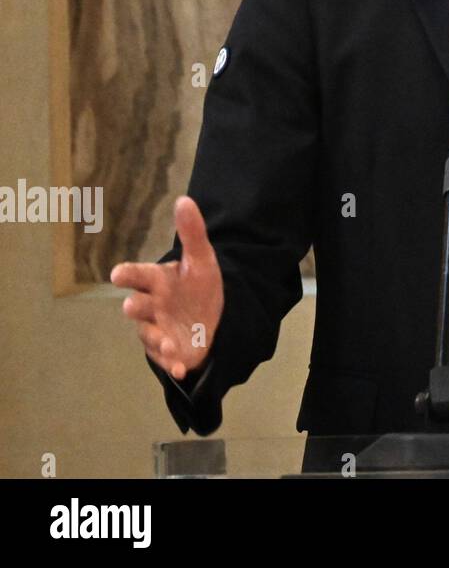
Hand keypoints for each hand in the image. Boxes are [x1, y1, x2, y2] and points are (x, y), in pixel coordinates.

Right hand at [111, 196, 224, 382]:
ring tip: (170, 342)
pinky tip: (182, 368)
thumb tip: (185, 200)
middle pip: (136, 306)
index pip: (137, 275)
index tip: (118, 273)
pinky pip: (166, 359)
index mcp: (157, 281)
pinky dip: (172, 364)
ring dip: (157, 339)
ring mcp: (157, 329)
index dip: (127, 274)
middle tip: (131, 305)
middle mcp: (152, 305)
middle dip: (134, 306)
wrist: (211, 317)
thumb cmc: (197, 285)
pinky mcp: (168, 351)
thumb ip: (192, 232)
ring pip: (150, 334)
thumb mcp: (201, 259)